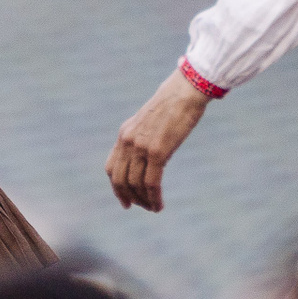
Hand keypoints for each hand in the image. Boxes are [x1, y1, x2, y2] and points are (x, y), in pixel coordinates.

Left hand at [106, 69, 212, 212]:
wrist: (185, 90)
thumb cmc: (173, 103)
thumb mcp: (150, 121)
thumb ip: (143, 136)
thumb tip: (147, 154)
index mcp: (124, 133)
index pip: (111, 168)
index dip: (116, 187)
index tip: (126, 200)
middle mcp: (128, 141)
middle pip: (120, 180)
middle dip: (130, 198)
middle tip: (142, 207)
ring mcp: (141, 146)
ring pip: (136, 184)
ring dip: (144, 201)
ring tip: (155, 208)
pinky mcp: (158, 151)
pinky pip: (151, 183)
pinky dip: (154, 198)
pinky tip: (159, 205)